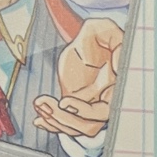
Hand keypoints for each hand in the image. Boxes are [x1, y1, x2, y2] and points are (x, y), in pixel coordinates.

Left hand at [31, 17, 124, 139]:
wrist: (85, 45)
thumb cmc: (96, 35)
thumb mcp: (102, 29)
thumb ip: (113, 38)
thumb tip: (117, 64)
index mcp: (118, 85)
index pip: (106, 107)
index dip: (85, 110)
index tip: (65, 102)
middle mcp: (108, 100)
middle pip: (92, 123)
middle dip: (68, 119)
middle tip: (48, 105)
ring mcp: (94, 107)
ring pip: (80, 127)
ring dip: (58, 121)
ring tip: (40, 104)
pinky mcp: (79, 109)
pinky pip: (69, 126)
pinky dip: (53, 126)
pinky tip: (39, 120)